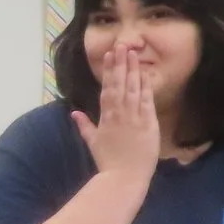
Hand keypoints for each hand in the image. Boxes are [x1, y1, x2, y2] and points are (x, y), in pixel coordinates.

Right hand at [72, 47, 160, 176]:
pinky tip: (146, 75)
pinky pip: (147, 102)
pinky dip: (146, 88)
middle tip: (123, 45)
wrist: (124, 178)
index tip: (110, 55)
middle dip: (121, 64)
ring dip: (134, 70)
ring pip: (134, 89)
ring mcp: (135, 118)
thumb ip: (84, 125)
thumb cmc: (108, 162)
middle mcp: (120, 114)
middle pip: (120, 84)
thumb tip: (74, 113)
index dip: (109, 71)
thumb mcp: (92, 142)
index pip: (107, 88)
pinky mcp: (148, 125)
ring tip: (134, 54)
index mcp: (106, 117)